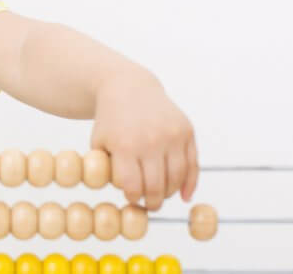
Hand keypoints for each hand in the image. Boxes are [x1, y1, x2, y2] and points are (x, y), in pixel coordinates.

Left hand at [89, 71, 197, 210]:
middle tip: (149, 205)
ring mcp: (172, 135)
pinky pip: (193, 164)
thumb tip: (125, 195)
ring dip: (170, 193)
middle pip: (157, 186)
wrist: (128, 87)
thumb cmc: (111, 120)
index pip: (132, 186)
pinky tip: (184, 195)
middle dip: (153, 202)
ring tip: (161, 196)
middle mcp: (151, 140)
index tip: (132, 199)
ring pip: (177, 178)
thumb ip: (106, 169)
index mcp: (125, 145)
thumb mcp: (99, 142)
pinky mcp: (187, 131)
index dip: (132, 197)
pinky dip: (190, 184)